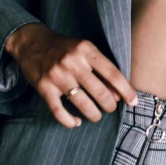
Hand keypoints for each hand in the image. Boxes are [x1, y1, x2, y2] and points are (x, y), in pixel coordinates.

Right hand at [5, 23, 138, 128]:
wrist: (32, 42)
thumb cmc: (64, 47)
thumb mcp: (84, 50)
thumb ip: (100, 68)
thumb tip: (117, 94)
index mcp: (86, 50)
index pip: (112, 74)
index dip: (126, 90)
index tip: (133, 102)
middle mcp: (72, 62)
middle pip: (100, 92)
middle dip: (109, 106)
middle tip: (111, 108)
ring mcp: (57, 76)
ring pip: (83, 104)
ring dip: (94, 115)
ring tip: (96, 115)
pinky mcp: (44, 88)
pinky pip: (59, 112)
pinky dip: (70, 121)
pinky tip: (76, 122)